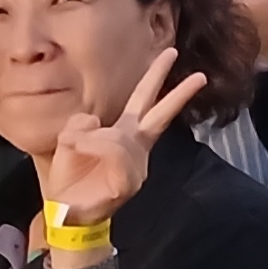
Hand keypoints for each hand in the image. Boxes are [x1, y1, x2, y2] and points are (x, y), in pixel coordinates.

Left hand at [34, 46, 207, 228]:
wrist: (67, 214)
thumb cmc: (70, 178)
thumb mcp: (69, 139)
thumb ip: (81, 123)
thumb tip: (95, 122)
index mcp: (126, 134)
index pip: (146, 101)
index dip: (156, 76)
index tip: (167, 54)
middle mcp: (137, 148)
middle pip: (160, 114)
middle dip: (179, 92)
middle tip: (201, 73)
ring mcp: (136, 166)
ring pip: (119, 137)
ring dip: (91, 138)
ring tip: (73, 144)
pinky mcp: (128, 183)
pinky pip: (113, 151)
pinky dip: (91, 145)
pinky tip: (77, 148)